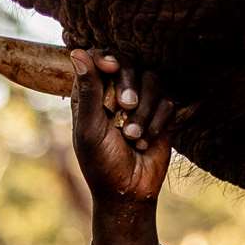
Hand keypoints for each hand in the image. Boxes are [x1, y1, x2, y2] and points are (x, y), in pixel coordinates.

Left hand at [69, 49, 175, 205]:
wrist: (130, 192)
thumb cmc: (101, 163)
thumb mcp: (90, 128)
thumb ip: (88, 90)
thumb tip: (76, 52)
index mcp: (90, 93)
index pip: (98, 57)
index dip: (106, 57)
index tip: (111, 66)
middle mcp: (116, 92)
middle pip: (129, 63)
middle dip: (129, 84)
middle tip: (126, 107)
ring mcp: (140, 102)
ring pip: (153, 80)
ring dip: (144, 110)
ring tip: (133, 137)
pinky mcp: (161, 114)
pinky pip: (167, 102)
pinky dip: (158, 121)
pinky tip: (147, 142)